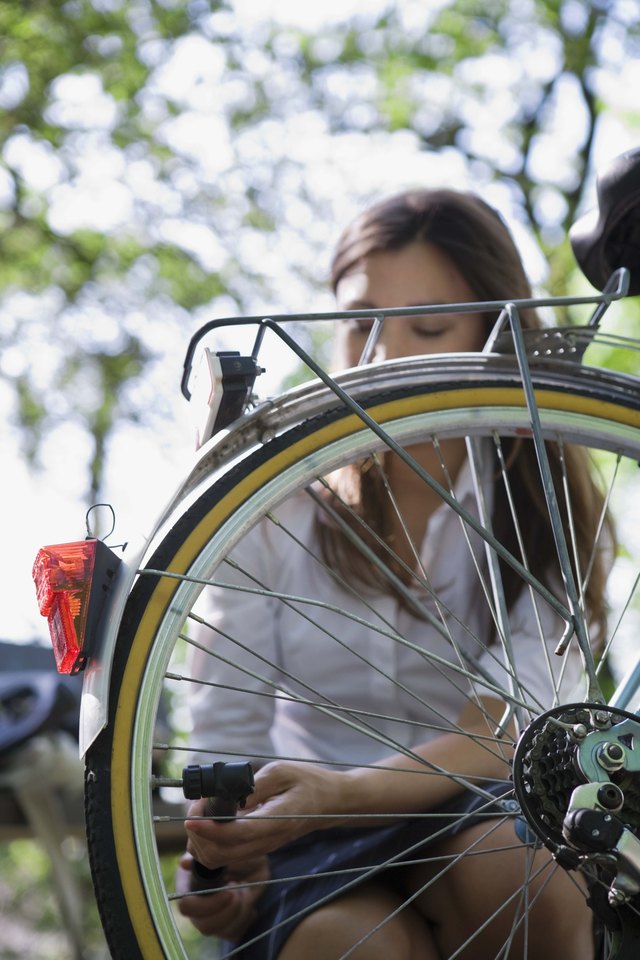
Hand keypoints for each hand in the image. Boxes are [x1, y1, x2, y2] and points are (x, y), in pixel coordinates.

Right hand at [176, 852, 268, 939]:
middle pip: (203, 925)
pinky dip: (246, 918)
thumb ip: (206, 858)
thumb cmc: (236, 852)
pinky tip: (249, 899)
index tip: (228, 890)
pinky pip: (234, 934)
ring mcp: (210, 917)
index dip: (206, 905)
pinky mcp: (225, 926)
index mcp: (189, 884)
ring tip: (245, 890)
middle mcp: (197, 905)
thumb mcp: (227, 848)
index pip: (186, 906)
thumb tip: (184, 864)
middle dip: (227, 911)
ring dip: (239, 912)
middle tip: (240, 890)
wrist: (255, 861)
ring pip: (220, 932)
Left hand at [185, 761, 345, 868]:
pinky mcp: (258, 848)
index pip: (235, 834)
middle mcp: (268, 841)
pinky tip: (209, 821)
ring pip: (221, 860)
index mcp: (276, 820)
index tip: (192, 815)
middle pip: (221, 854)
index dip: (208, 828)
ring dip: (202, 841)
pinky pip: (227, 856)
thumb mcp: (282, 771)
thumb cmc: (307, 781)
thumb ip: (254, 786)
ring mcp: (263, 848)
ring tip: (201, 813)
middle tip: (196, 809)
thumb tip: (227, 799)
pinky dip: (210, 843)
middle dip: (199, 835)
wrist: (329, 802)